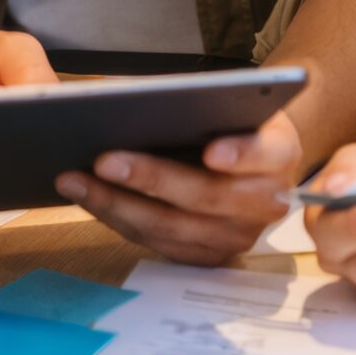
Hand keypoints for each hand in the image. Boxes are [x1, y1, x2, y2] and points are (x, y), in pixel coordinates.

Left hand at [56, 110, 302, 264]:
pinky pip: (158, 244)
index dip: (241, 155)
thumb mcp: (229, 101)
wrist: (249, 159)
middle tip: (104, 159)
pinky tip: (86, 197)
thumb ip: (201, 102)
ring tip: (75, 179)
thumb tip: (136, 98)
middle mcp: (266, 203)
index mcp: (280, 154)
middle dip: (151, 178)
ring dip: (118, 204)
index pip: (266, 155)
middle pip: (207, 197)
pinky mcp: (207, 257)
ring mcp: (237, 237)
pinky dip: (118, 219)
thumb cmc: (228, 120)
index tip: (211, 152)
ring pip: (174, 228)